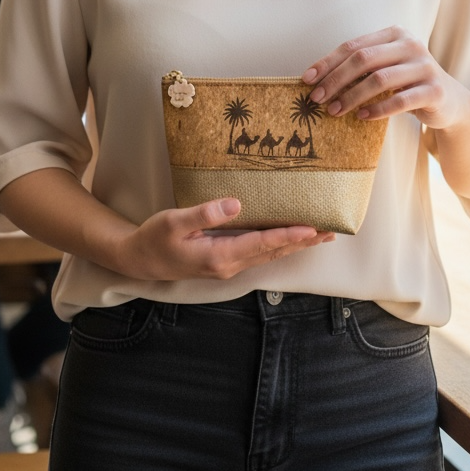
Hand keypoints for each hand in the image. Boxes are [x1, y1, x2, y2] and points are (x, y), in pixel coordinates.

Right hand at [124, 199, 334, 282]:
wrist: (139, 260)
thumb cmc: (155, 238)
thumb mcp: (175, 221)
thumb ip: (205, 213)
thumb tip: (236, 204)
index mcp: (219, 255)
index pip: (262, 244)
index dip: (288, 235)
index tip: (312, 228)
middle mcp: (228, 264)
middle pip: (273, 252)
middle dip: (302, 241)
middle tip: (330, 231)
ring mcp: (228, 266)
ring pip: (269, 255)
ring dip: (294, 245)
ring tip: (319, 235)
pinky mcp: (225, 261)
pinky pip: (259, 254)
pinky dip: (278, 246)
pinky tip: (288, 239)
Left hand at [302, 26, 469, 131]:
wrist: (450, 102)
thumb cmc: (408, 83)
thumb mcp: (386, 68)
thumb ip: (361, 66)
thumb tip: (316, 79)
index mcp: (395, 34)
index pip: (354, 46)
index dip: (328, 62)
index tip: (307, 79)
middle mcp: (411, 45)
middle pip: (364, 59)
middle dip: (336, 79)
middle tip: (317, 98)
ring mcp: (425, 66)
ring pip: (380, 79)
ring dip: (352, 96)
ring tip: (335, 111)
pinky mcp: (434, 90)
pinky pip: (400, 100)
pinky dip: (377, 109)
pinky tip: (362, 117)